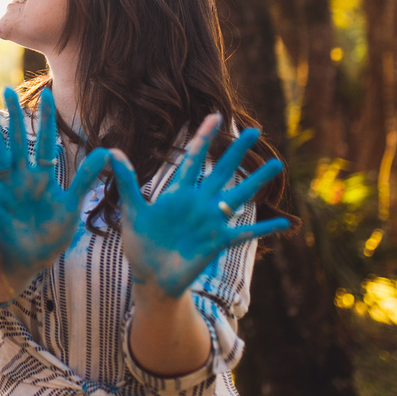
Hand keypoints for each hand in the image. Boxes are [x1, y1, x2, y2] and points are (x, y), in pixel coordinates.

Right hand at [0, 87, 112, 289]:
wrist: (23, 266)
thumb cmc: (48, 241)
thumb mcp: (70, 209)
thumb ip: (85, 180)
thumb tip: (109, 152)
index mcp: (41, 179)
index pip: (45, 143)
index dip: (46, 120)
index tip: (47, 93)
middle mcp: (20, 178)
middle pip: (17, 140)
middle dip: (13, 116)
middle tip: (7, 90)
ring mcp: (1, 188)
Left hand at [113, 115, 289, 298]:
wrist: (151, 279)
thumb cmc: (141, 245)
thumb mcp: (132, 212)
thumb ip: (127, 182)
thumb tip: (111, 151)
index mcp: (178, 193)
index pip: (193, 158)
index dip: (204, 137)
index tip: (217, 116)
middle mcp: (199, 203)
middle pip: (222, 170)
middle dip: (237, 151)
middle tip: (254, 129)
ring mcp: (211, 221)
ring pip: (239, 195)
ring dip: (257, 180)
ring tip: (276, 164)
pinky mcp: (218, 242)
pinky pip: (245, 233)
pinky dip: (264, 229)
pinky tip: (285, 223)